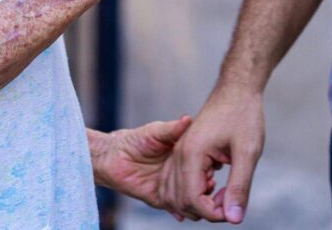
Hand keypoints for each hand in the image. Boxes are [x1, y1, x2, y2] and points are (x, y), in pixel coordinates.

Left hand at [94, 116, 210, 214]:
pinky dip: (181, 212)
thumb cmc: (136, 140)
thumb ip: (173, 129)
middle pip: (200, 182)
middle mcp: (180, 172)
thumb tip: (189, 118)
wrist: (114, 157)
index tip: (217, 163)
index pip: (203, 162)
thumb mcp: (156, 131)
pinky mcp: (160, 199)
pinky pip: (174, 208)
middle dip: (207, 185)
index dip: (211, 164)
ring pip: (190, 198)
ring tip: (200, 196)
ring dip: (196, 199)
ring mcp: (171, 187)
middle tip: (210, 183)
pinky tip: (184, 212)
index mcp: (183, 156)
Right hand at [159, 84, 264, 223]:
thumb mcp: (248, 151)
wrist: (237, 88)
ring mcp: (180, 150)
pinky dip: (193, 191)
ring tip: (222, 191)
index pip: (192, 199)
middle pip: (181, 199)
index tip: (232, 206)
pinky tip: (213, 184)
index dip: (213, 212)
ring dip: (197, 201)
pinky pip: (180, 180)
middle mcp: (180, 152)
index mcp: (192, 153)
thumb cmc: (244, 115)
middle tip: (229, 198)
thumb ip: (239, 186)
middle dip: (204, 209)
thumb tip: (233, 219)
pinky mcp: (185, 150)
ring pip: (177, 192)